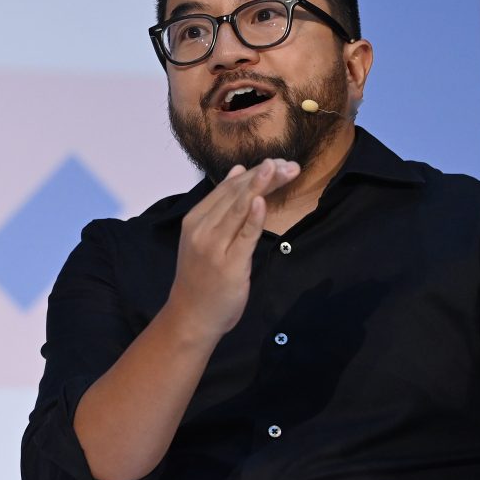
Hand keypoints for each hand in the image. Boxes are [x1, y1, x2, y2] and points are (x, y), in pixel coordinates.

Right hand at [169, 158, 300, 337]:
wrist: (191, 316)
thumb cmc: (201, 278)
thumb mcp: (206, 236)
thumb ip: (222, 205)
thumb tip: (239, 170)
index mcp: (195, 219)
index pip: (227, 188)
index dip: (254, 173)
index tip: (278, 163)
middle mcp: (202, 229)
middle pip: (236, 195)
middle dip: (264, 177)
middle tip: (288, 164)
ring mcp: (214, 247)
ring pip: (240, 210)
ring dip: (262, 188)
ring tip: (279, 169)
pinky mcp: (229, 265)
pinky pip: (244, 236)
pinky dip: (254, 218)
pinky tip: (264, 200)